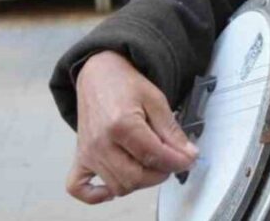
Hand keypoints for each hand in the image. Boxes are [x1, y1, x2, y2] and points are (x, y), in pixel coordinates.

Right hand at [66, 51, 196, 203]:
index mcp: (122, 124)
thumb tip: (188, 155)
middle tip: (169, 161)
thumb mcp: (156, 100)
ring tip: (148, 164)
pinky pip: (79, 188)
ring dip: (138, 182)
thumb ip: (171, 131)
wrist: (99, 75)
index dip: (177, 162)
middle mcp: (101, 142)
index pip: (154, 156)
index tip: (189, 160)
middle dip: (159, 174)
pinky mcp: (80, 157)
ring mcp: (88, 152)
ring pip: (117, 186)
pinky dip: (96, 194)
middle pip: (135, 177)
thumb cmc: (126, 85)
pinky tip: (113, 187)